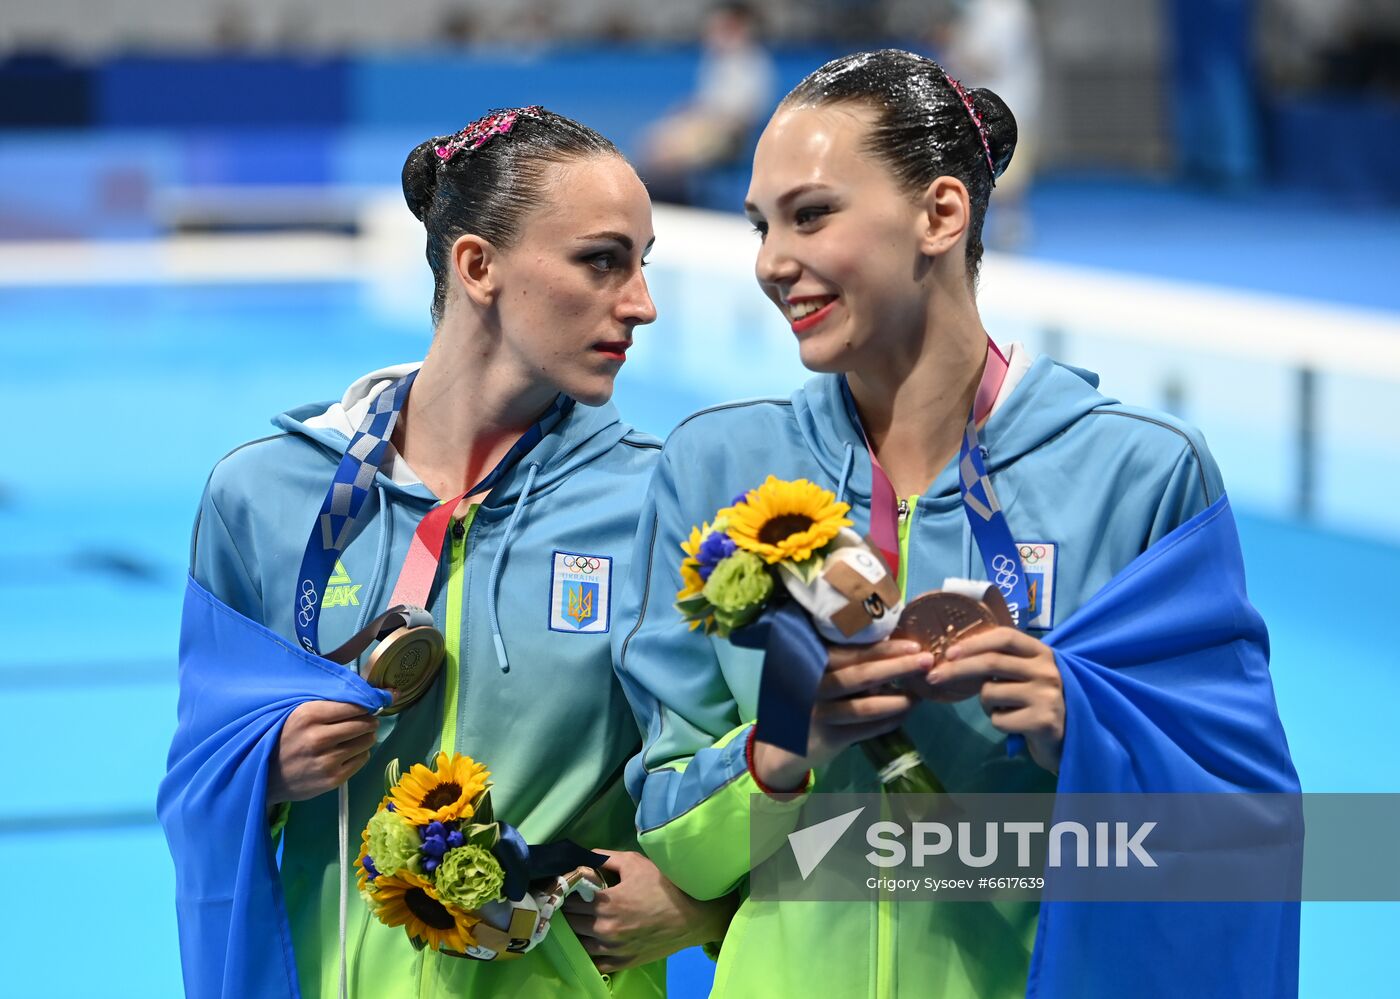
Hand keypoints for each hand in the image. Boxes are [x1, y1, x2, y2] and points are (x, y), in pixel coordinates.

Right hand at [268, 700, 379, 803]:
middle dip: (369, 721)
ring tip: (357, 736)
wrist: (266, 775)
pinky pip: (362, 759)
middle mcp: (318, 738)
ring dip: (366, 737)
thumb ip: (327, 704)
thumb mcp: (298, 714)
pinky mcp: (333, 779)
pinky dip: (361, 753)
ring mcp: (327, 761)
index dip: (364, 705)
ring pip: (367, 741)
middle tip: (366, 721)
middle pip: (363, 724)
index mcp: (309, 715)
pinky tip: (349, 752)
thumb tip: (365, 696)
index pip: (353, 705)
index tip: (366, 707)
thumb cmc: (285, 738)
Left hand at [561, 850, 737, 973]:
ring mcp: (613, 949)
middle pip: (572, 920)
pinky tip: (590, 940)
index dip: (566, 891)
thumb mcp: (636, 862)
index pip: (571, 898)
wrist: (692, 917)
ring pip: (579, 941)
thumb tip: (585, 856)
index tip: (566, 886)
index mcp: (606, 903)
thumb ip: (606, 857)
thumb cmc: (665, 886)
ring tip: (579, 919)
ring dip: (575, 930)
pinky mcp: (623, 962)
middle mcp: (605, 928)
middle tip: (570, 901)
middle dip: (568, 909)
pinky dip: (589, 950)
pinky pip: (595, 960)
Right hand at [751, 639, 933, 793]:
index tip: (913, 643)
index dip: (884, 647)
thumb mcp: (821, 672)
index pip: (852, 651)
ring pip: (866, 706)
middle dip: (898, 667)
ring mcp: (820, 713)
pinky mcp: (829, 738)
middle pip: (862, 675)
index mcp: (813, 661)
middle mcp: (813, 685)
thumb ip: (848, 660)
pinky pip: (867, 729)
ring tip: (920, 695)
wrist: (787, 743)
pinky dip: (889, 721)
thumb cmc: (814, 697)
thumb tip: (897, 645)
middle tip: (927, 661)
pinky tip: (905, 714)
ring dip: (898, 700)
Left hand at [927, 627, 1064, 773]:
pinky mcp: (1043, 721)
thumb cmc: (1038, 702)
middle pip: (991, 663)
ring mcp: (1047, 696)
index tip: (948, 652)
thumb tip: (952, 655)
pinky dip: (998, 723)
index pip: (1005, 637)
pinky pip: (998, 719)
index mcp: (1042, 653)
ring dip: (985, 705)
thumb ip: (1002, 662)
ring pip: (990, 694)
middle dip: (957, 669)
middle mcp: (1048, 670)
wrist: (1069, 739)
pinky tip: (1016, 724)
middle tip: (933, 677)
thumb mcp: (1026, 675)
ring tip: (1004, 709)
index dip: (974, 642)